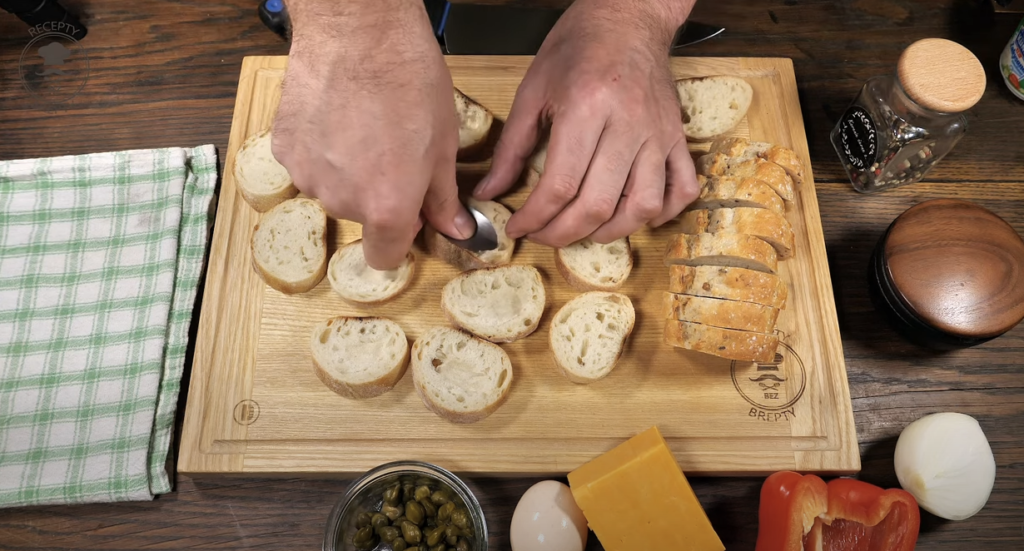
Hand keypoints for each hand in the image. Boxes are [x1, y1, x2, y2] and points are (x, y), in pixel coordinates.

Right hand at [272, 0, 473, 269]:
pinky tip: (336, 117)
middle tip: (392, 149)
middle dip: (377, 193)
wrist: (358, 32)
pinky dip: (321, 149)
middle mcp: (342, 202)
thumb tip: (456, 229)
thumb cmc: (409, 82)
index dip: (399, 238)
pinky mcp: (283, 148)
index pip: (384, 258)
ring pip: (332, 189)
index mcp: (387, 208)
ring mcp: (307, 175)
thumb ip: (443, 197)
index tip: (407, 215)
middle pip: (361, 216)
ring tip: (363, 126)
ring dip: (347, 170)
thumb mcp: (443, 144)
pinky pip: (307, 163)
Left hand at [473, 0, 698, 247]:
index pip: (560, 184)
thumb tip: (489, 191)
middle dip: (563, 233)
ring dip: (611, 231)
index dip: (535, 217)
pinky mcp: (677, 136)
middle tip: (543, 234)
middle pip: (598, 203)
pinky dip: (664, 213)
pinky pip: (683, 188)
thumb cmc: (577, 49)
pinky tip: (638, 216)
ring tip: (585, 231)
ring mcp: (658, 133)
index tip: (518, 227)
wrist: (627, 17)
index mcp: (586, 108)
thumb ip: (511, 147)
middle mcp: (627, 124)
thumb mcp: (533, 91)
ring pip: (643, 205)